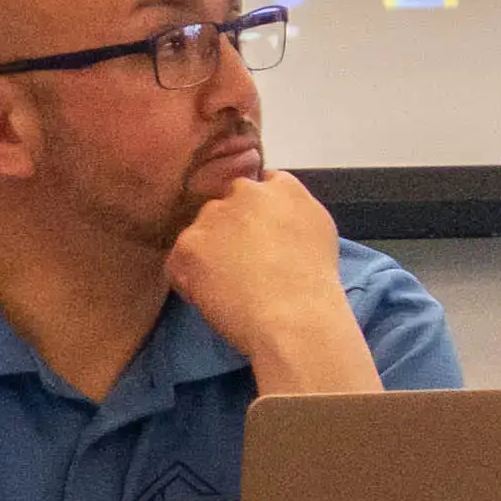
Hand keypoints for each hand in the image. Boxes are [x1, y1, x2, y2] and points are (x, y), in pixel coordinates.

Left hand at [170, 162, 374, 385]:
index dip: (256, 215)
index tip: (260, 238)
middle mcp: (245, 192)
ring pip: (201, 232)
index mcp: (281, 187)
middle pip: (226, 207)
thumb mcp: (321, 229)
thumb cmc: (314, 282)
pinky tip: (215, 297)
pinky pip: (180, 261)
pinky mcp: (189, 244)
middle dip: (230, 230)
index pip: (259, 187)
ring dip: (208, 253)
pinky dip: (190, 280)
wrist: (294, 314)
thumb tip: (276, 212)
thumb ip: (294, 210)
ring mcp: (214, 216)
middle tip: (244, 265)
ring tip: (230, 286)